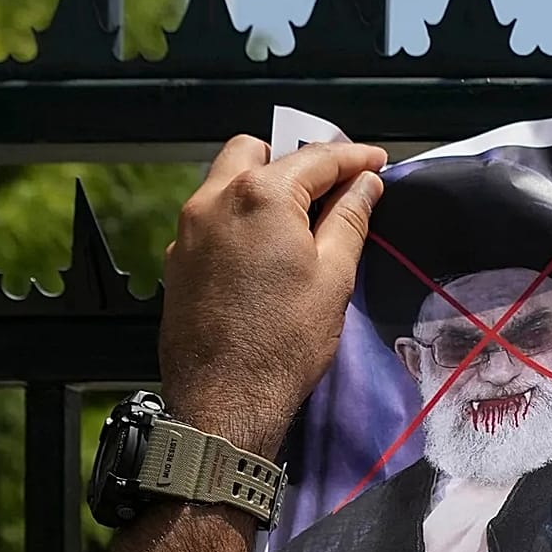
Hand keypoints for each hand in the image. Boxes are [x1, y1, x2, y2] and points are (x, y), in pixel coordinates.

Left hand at [158, 137, 387, 456]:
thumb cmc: (284, 342)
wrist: (226, 399)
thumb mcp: (334, 275)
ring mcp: (188, 230)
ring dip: (264, 185)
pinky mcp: (177, 259)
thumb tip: (363, 186)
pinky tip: (265, 249)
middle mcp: (214, 200)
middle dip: (296, 160)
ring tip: (300, 219)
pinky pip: (211, 216)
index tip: (375, 162)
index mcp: (259, 196)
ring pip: (227, 180)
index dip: (352, 157)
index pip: (314, 158)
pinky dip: (240, 216)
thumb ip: (349, 218)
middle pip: (257, 152)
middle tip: (332, 187)